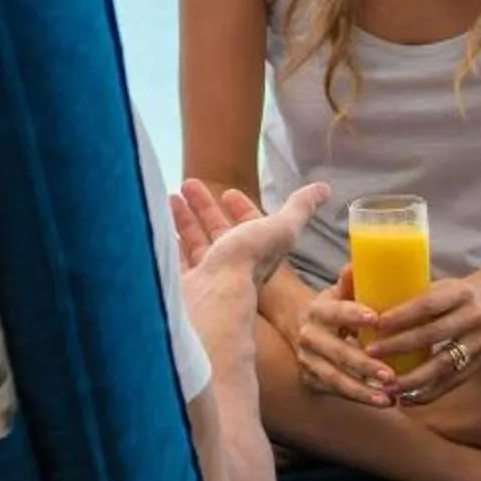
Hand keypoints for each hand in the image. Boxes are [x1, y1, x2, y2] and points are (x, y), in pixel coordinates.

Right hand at [177, 180, 328, 289]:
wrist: (213, 297)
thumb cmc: (248, 262)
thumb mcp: (281, 229)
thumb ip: (299, 209)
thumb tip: (325, 189)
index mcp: (255, 252)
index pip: (249, 227)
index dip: (242, 209)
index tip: (228, 192)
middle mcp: (231, 266)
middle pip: (218, 232)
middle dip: (205, 208)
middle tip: (187, 183)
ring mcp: (205, 277)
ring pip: (193, 243)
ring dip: (184, 219)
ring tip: (170, 197)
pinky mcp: (182, 285)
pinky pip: (172, 258)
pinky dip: (166, 240)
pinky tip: (155, 224)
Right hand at [290, 269, 397, 407]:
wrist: (299, 326)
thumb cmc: (333, 308)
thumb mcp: (338, 292)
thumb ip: (351, 283)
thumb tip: (357, 264)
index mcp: (317, 310)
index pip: (336, 312)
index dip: (354, 315)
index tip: (377, 319)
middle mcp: (308, 336)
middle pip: (337, 352)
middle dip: (364, 365)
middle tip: (390, 374)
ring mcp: (307, 360)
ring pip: (335, 378)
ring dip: (362, 390)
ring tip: (388, 398)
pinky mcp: (309, 379)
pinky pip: (335, 391)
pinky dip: (358, 398)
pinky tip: (381, 402)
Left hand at [362, 272, 480, 405]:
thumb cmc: (454, 293)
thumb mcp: (440, 285)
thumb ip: (411, 295)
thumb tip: (363, 299)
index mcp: (461, 292)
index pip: (429, 303)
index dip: (403, 314)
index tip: (376, 323)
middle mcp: (475, 317)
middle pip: (434, 334)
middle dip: (400, 346)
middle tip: (370, 353)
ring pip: (444, 364)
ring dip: (413, 378)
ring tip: (386, 386)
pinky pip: (453, 382)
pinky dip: (428, 392)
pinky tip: (405, 398)